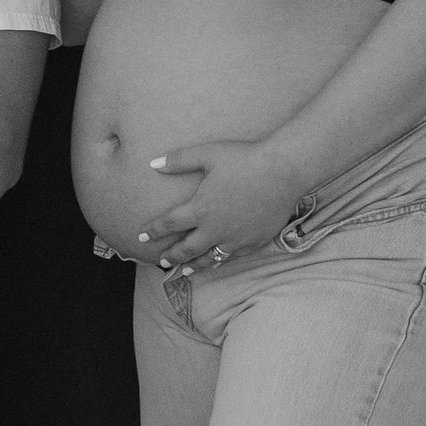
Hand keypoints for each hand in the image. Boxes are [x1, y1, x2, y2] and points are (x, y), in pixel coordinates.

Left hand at [135, 138, 297, 272]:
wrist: (283, 171)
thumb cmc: (245, 159)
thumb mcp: (208, 154)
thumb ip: (179, 160)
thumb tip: (153, 164)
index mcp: (201, 208)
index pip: (169, 224)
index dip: (154, 230)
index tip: (142, 236)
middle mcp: (215, 228)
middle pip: (187, 248)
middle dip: (172, 256)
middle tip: (161, 261)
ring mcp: (235, 238)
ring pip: (210, 258)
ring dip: (195, 265)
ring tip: (185, 271)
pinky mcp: (254, 241)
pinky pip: (232, 256)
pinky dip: (220, 261)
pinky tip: (217, 261)